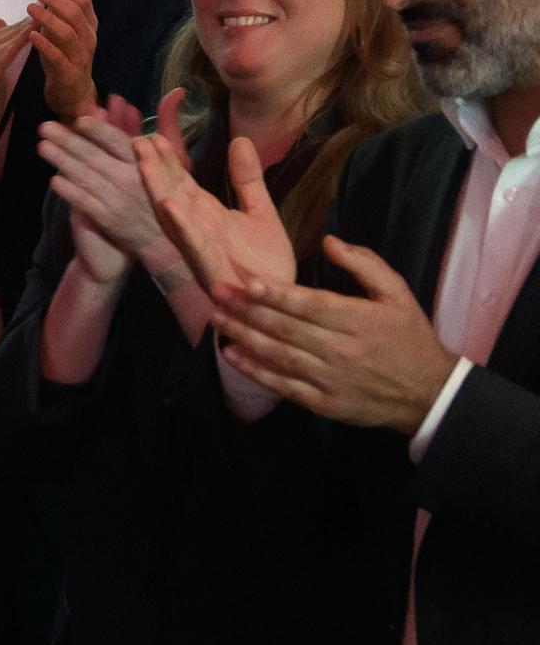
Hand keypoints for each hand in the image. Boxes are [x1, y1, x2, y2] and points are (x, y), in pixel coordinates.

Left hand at [27, 0, 98, 119]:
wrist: (72, 96)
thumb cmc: (63, 60)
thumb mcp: (61, 34)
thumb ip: (56, 15)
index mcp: (89, 26)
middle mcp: (89, 38)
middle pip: (74, 11)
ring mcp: (81, 57)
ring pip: (67, 32)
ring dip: (47, 18)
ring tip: (29, 7)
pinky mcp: (68, 74)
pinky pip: (57, 56)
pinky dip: (44, 44)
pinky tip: (31, 35)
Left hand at [38, 92, 180, 286]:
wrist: (167, 244)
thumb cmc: (167, 197)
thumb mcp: (176, 165)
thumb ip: (162, 132)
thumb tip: (164, 98)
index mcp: (145, 164)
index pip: (118, 142)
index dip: (98, 130)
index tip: (79, 119)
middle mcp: (130, 179)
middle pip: (94, 156)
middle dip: (68, 140)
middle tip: (44, 127)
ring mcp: (117, 200)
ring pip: (85, 176)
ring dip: (62, 160)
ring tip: (41, 147)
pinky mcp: (108, 220)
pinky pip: (85, 203)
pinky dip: (70, 191)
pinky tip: (54, 180)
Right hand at [133, 131, 294, 297]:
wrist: (278, 306)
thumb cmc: (266, 267)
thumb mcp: (260, 213)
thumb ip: (248, 179)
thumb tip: (240, 140)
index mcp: (206, 216)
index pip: (182, 181)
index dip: (167, 159)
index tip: (153, 135)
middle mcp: (196, 230)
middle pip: (170, 192)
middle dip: (152, 167)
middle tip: (137, 138)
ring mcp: (200, 249)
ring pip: (172, 214)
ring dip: (156, 187)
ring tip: (143, 161)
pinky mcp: (210, 268)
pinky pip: (193, 243)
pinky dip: (181, 223)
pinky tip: (170, 203)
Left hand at [214, 236, 458, 433]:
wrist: (428, 393)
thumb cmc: (409, 337)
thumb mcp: (398, 294)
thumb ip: (365, 265)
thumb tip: (329, 241)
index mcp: (361, 320)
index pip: (311, 305)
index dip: (277, 295)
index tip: (247, 283)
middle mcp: (343, 350)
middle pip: (287, 329)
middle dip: (248, 310)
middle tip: (217, 293)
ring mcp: (332, 379)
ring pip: (280, 355)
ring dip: (244, 336)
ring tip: (217, 319)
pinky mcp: (324, 403)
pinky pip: (284, 385)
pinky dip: (255, 371)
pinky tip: (232, 355)